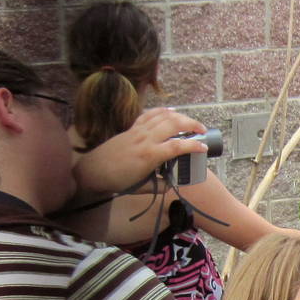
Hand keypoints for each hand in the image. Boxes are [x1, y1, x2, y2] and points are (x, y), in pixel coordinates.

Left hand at [74, 106, 204, 196]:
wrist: (94, 171)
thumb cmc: (118, 181)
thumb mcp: (142, 188)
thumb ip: (160, 185)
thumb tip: (172, 183)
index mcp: (150, 155)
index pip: (178, 146)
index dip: (194, 146)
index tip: (205, 148)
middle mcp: (146, 139)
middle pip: (174, 123)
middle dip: (192, 124)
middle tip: (202, 131)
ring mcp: (138, 131)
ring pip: (163, 116)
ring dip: (180, 116)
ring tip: (190, 122)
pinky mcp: (132, 128)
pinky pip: (150, 115)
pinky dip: (163, 111)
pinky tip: (171, 111)